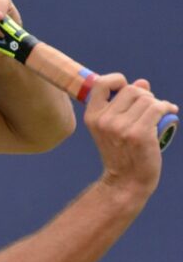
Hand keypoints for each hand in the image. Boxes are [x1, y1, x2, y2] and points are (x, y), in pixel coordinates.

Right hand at [85, 74, 177, 198]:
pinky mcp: (139, 134)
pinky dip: (167, 108)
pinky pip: (157, 108)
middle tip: (148, 109)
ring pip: (147, 99)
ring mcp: (120, 127)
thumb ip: (123, 103)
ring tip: (158, 114)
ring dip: (157, 104)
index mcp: (92, 116)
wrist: (126, 181)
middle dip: (144, 95)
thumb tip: (142, 82)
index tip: (126, 89)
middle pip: (131, 89)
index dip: (117, 80)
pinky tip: (170, 112)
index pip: (101, 83)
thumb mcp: (113, 127)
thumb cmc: (122, 153)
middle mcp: (104, 120)